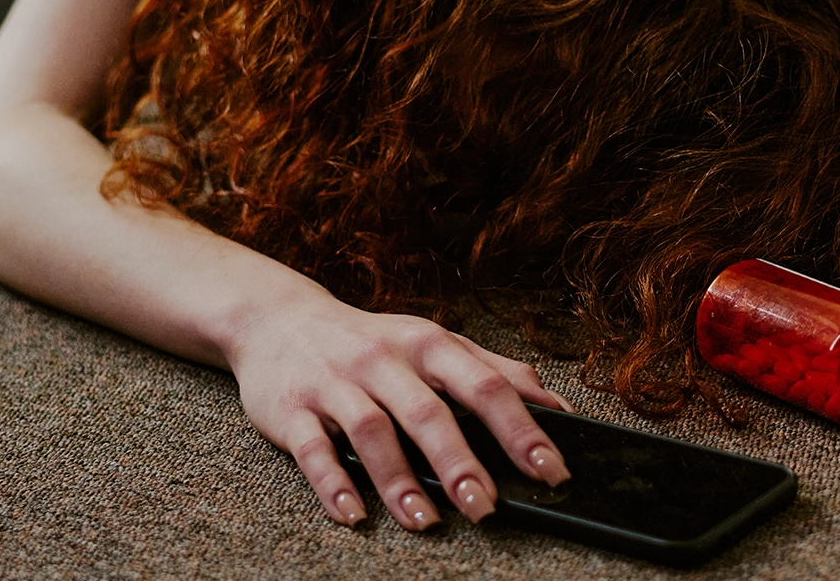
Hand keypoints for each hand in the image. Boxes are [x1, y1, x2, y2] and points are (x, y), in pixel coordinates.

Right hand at [225, 290, 574, 528]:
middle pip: (428, 411)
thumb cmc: (374, 342)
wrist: (277, 319)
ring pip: (371, 431)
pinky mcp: (292, 409)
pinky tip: (353, 513)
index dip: (521, 429)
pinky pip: (312, 448)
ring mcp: (336, 383)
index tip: (550, 470)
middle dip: (460, 462)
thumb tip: (561, 408)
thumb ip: (498, 372)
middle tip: (487, 507)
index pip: (485, 386)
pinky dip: (332, 482)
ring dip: (399, 480)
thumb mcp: (438, 344)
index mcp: (430, 344)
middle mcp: (385, 360)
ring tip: (426, 521)